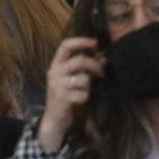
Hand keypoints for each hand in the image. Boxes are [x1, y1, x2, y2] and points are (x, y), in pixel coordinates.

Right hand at [37, 37, 104, 152]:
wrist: (54, 117)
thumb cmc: (65, 94)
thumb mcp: (71, 78)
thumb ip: (83, 68)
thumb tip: (104, 59)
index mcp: (56, 64)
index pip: (66, 45)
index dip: (81, 42)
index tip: (95, 42)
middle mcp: (54, 72)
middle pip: (79, 61)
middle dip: (94, 66)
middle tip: (101, 73)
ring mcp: (57, 84)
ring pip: (84, 78)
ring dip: (89, 85)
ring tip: (84, 90)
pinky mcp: (62, 97)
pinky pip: (84, 93)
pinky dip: (85, 97)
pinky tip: (80, 100)